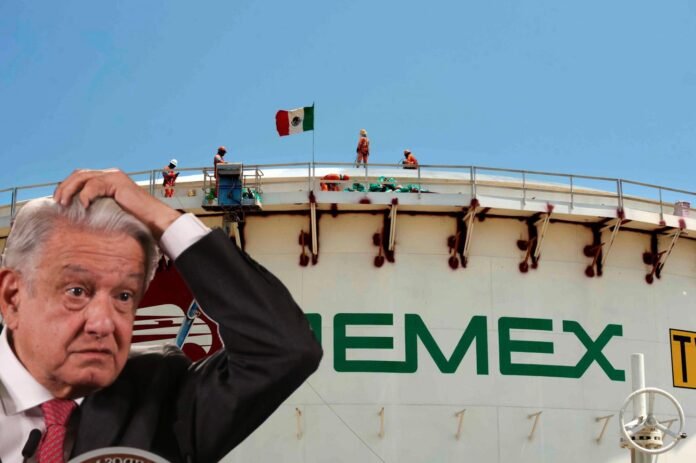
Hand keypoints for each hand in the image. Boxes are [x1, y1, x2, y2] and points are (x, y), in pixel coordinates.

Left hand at [53, 169, 180, 239]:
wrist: (154, 220)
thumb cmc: (136, 220)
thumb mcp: (110, 210)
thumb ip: (97, 205)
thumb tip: (76, 212)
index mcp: (109, 179)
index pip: (82, 177)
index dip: (67, 186)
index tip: (59, 201)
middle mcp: (111, 174)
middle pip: (79, 174)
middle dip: (65, 187)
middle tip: (57, 201)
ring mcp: (114, 176)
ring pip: (83, 177)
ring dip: (70, 189)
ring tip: (64, 203)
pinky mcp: (117, 182)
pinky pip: (94, 185)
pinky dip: (85, 195)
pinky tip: (84, 206)